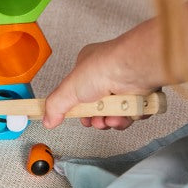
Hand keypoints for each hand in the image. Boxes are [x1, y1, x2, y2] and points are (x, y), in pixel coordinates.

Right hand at [42, 30, 160, 129]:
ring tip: (111, 117)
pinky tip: (124, 114)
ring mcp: (124, 85)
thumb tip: (47, 119)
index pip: (78, 94)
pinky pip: (131, 114)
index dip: (78, 109)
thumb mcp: (69, 88)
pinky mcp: (139, 95)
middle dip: (96, 119)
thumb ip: (56, 105)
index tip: (76, 117)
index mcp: (87, 69)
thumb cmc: (104, 67)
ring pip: (115, 113)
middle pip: (97, 108)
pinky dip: (127, 117)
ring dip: (111, 120)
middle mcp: (106, 76)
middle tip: (95, 119)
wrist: (133, 68)